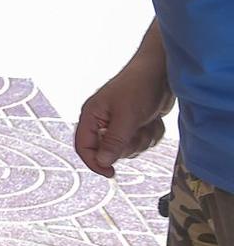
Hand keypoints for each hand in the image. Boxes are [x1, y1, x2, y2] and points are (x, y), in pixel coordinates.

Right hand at [73, 62, 174, 177]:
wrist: (162, 72)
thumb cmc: (139, 87)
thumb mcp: (127, 117)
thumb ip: (114, 141)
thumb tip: (102, 162)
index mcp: (92, 116)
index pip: (84, 147)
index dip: (94, 162)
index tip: (110, 173)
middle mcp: (103, 122)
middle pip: (109, 151)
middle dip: (128, 146)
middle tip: (137, 131)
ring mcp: (120, 123)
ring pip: (129, 148)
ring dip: (142, 139)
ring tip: (147, 122)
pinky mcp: (136, 124)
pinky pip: (143, 142)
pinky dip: (152, 134)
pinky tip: (153, 120)